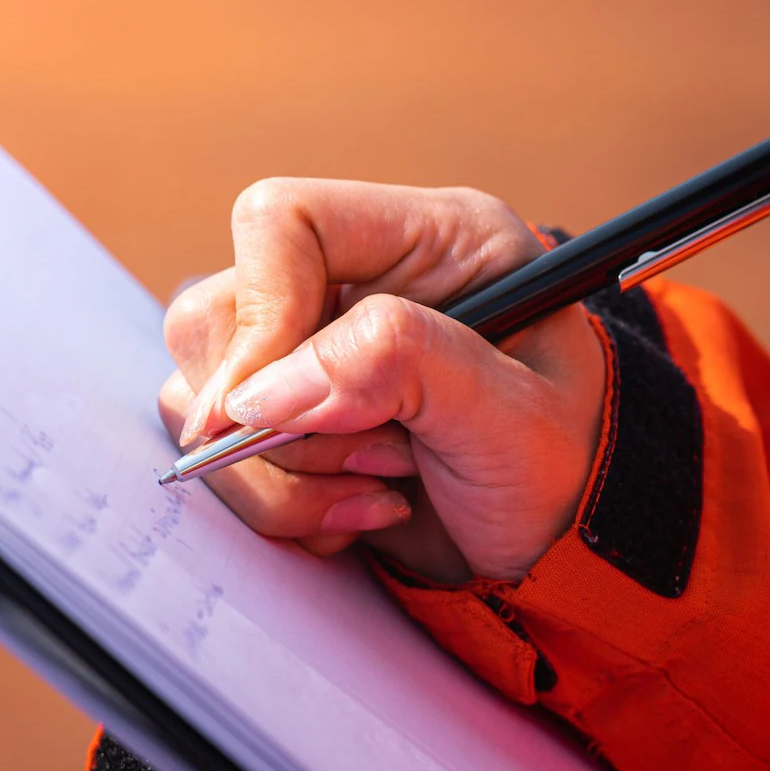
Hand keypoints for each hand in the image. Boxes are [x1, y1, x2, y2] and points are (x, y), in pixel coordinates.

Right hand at [159, 179, 605, 582]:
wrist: (566, 548)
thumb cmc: (566, 469)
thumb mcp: (511, 415)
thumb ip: (400, 367)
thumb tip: (263, 389)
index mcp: (430, 238)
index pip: (283, 222)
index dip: (263, 311)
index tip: (272, 407)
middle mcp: (360, 281)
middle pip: (219, 315)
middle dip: (285, 418)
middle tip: (383, 459)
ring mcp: (315, 353)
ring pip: (203, 395)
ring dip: (286, 470)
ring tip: (385, 489)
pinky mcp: (291, 420)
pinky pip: (223, 456)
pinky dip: (284, 504)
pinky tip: (362, 513)